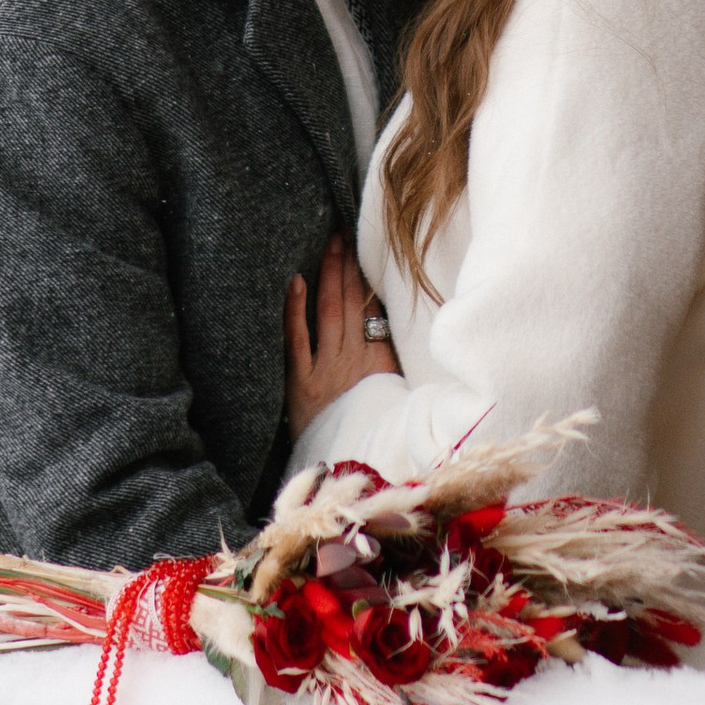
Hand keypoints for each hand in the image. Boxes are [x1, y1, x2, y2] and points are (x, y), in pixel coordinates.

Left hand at [285, 236, 399, 438]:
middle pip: (351, 303)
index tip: (363, 247)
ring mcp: (327, 369)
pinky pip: (297, 341)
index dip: (368, 277)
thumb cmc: (373, 435)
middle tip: (342, 232)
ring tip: (327, 244)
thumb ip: (397, 366)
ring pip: (329, 312)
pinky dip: (295, 310)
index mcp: (379, 362)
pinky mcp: (301, 383)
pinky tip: (295, 282)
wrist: (350, 472)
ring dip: (328, 276)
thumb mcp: (395, 398)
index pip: (374, 309)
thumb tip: (409, 333)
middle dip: (347, 266)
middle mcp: (353, 360)